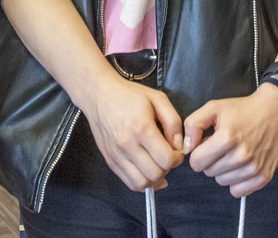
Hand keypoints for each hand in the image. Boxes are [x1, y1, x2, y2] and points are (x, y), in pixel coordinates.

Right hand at [76, 74, 184, 190]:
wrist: (99, 95)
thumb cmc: (129, 95)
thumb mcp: (158, 99)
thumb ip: (174, 123)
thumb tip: (179, 146)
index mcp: (141, 128)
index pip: (166, 159)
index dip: (177, 158)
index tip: (176, 150)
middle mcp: (127, 145)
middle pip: (155, 174)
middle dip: (167, 168)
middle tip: (167, 156)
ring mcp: (116, 155)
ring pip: (141, 183)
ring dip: (155, 179)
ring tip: (157, 165)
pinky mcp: (110, 160)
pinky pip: (129, 182)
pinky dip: (142, 182)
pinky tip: (147, 171)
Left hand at [182, 83, 277, 196]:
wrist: (275, 112)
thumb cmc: (243, 110)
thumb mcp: (214, 108)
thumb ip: (193, 124)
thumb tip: (187, 147)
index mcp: (226, 138)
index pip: (196, 163)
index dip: (198, 153)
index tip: (207, 144)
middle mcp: (241, 156)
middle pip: (209, 173)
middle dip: (211, 160)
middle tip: (223, 146)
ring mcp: (253, 168)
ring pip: (222, 182)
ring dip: (224, 170)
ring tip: (233, 152)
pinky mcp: (263, 177)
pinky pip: (238, 191)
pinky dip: (236, 181)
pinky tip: (241, 165)